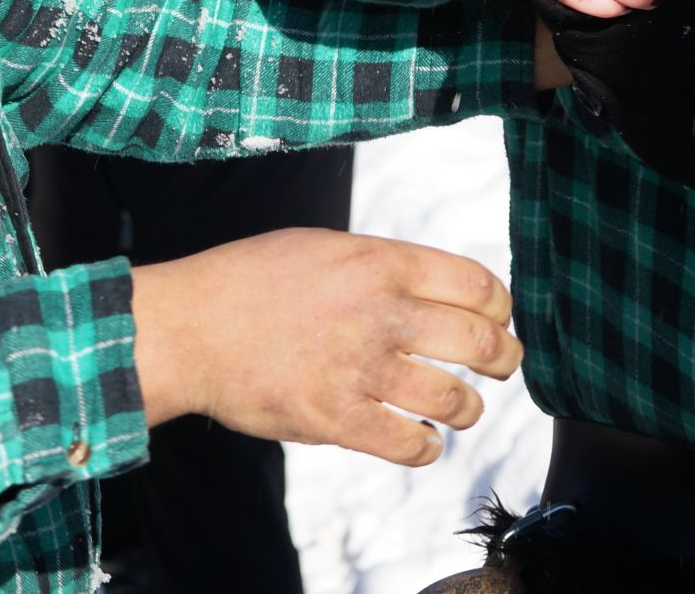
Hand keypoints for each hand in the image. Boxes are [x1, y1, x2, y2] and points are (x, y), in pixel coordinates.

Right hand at [131, 228, 522, 465]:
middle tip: (502, 367)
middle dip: (504, 361)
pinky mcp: (334, 418)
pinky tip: (420, 439)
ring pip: (454, 400)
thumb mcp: (325, 246)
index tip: (498, 320)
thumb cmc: (251, 282)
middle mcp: (378, 312)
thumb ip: (384, 266)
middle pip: (481, 342)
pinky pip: (408, 445)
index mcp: (379, 262)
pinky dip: (426, 447)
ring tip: (461, 408)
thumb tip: (438, 290)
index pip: (477, 285)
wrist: (190, 327)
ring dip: (468, 409)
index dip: (501, 308)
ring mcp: (358, 368)